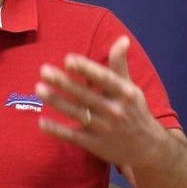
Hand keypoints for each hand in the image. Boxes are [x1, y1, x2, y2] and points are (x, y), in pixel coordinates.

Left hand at [35, 35, 170, 169]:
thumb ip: (120, 65)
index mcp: (124, 93)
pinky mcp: (95, 145)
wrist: (147, 148)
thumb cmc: (135, 112)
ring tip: (39, 89)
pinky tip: (42, 121)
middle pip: (86, 95)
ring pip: (77, 114)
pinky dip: (57, 130)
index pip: (104, 79)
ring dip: (57, 101)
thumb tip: (122, 39)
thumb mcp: (131, 88)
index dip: (86, 69)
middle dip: (64, 83)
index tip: (68, 59)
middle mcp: (115, 111)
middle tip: (44, 71)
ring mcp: (105, 129)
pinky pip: (73, 136)